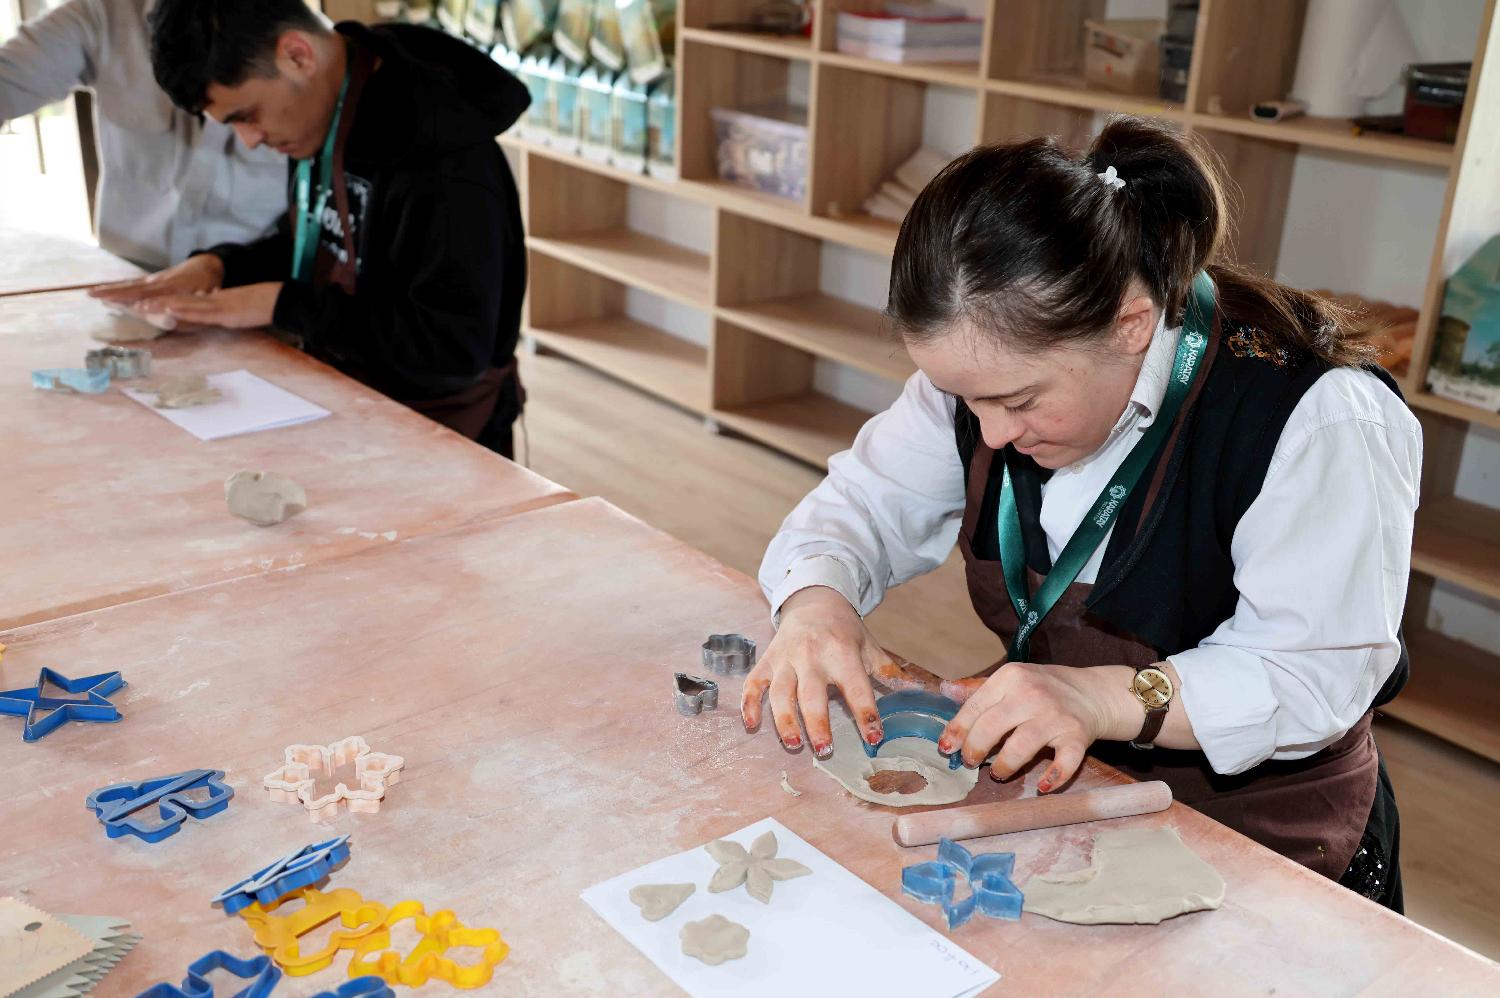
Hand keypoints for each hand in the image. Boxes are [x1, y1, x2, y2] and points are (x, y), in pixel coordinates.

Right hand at [88, 253, 223, 303]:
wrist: (205, 266)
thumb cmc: (208, 283)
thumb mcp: (207, 292)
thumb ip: (197, 301)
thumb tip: (186, 307)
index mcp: (173, 286)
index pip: (154, 294)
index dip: (142, 300)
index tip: (128, 305)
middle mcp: (159, 281)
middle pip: (134, 288)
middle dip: (115, 292)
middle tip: (95, 295)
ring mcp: (152, 280)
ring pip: (128, 285)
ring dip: (110, 289)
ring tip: (91, 293)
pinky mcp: (149, 280)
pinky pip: (130, 284)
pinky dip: (116, 287)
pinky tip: (102, 291)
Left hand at [148, 283, 282, 328]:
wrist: (282, 300)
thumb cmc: (266, 307)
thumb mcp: (241, 314)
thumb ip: (227, 316)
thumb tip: (219, 318)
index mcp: (214, 304)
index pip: (186, 305)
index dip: (165, 305)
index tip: (147, 306)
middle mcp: (212, 303)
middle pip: (179, 303)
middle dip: (158, 305)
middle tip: (137, 305)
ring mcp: (217, 306)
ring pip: (185, 305)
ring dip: (163, 307)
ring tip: (142, 307)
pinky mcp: (225, 311)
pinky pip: (201, 311)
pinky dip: (184, 310)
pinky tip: (170, 309)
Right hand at [740, 587, 888, 754]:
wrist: (813, 600)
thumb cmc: (844, 630)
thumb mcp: (869, 646)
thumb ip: (889, 672)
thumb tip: (920, 692)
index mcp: (841, 652)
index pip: (855, 686)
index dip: (865, 713)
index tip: (874, 737)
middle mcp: (811, 655)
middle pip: (812, 693)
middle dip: (817, 723)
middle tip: (825, 751)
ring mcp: (785, 658)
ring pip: (780, 692)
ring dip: (784, 720)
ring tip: (793, 744)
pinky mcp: (767, 660)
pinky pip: (753, 683)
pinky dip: (748, 704)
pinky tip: (751, 724)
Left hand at [938, 662, 1137, 792]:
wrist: (1092, 692)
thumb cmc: (1043, 689)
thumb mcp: (1011, 680)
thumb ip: (978, 688)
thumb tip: (944, 689)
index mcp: (1011, 677)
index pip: (975, 707)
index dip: (957, 731)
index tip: (946, 749)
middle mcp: (1032, 694)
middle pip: (992, 727)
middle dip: (975, 750)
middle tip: (970, 762)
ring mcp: (1056, 715)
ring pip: (1022, 746)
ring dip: (1004, 765)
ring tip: (997, 773)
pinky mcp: (1077, 736)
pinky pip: (1065, 761)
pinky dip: (1054, 777)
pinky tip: (1041, 786)